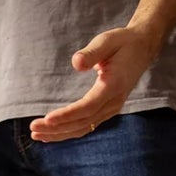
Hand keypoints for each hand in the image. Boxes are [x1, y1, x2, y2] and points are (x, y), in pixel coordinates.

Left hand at [30, 27, 161, 141]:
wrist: (142, 47)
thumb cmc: (122, 42)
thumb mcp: (107, 40)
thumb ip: (92, 52)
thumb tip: (76, 63)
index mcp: (114, 85)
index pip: (88, 106)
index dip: (67, 115)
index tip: (47, 119)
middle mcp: (114, 101)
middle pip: (82, 122)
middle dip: (56, 128)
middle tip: (33, 129)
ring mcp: (111, 108)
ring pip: (83, 127)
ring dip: (59, 133)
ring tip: (36, 135)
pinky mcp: (106, 109)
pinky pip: (86, 125)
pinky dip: (67, 131)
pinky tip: (50, 134)